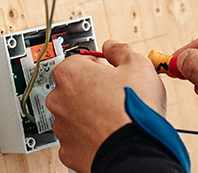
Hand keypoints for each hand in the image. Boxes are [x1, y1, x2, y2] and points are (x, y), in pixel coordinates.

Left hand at [47, 42, 165, 172]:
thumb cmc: (136, 111)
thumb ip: (120, 50)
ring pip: (74, 115)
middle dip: (92, 91)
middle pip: (74, 88)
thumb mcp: (138, 65)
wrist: (136, 152)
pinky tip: (107, 134)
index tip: (111, 73)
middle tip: (115, 97)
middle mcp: (59, 99)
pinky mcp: (68, 150)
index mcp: (70, 73)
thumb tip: (112, 47)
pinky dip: (89, 137)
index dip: (99, 66)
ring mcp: (61, 126)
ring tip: (114, 118)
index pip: (79, 61)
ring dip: (89, 115)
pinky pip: (77, 139)